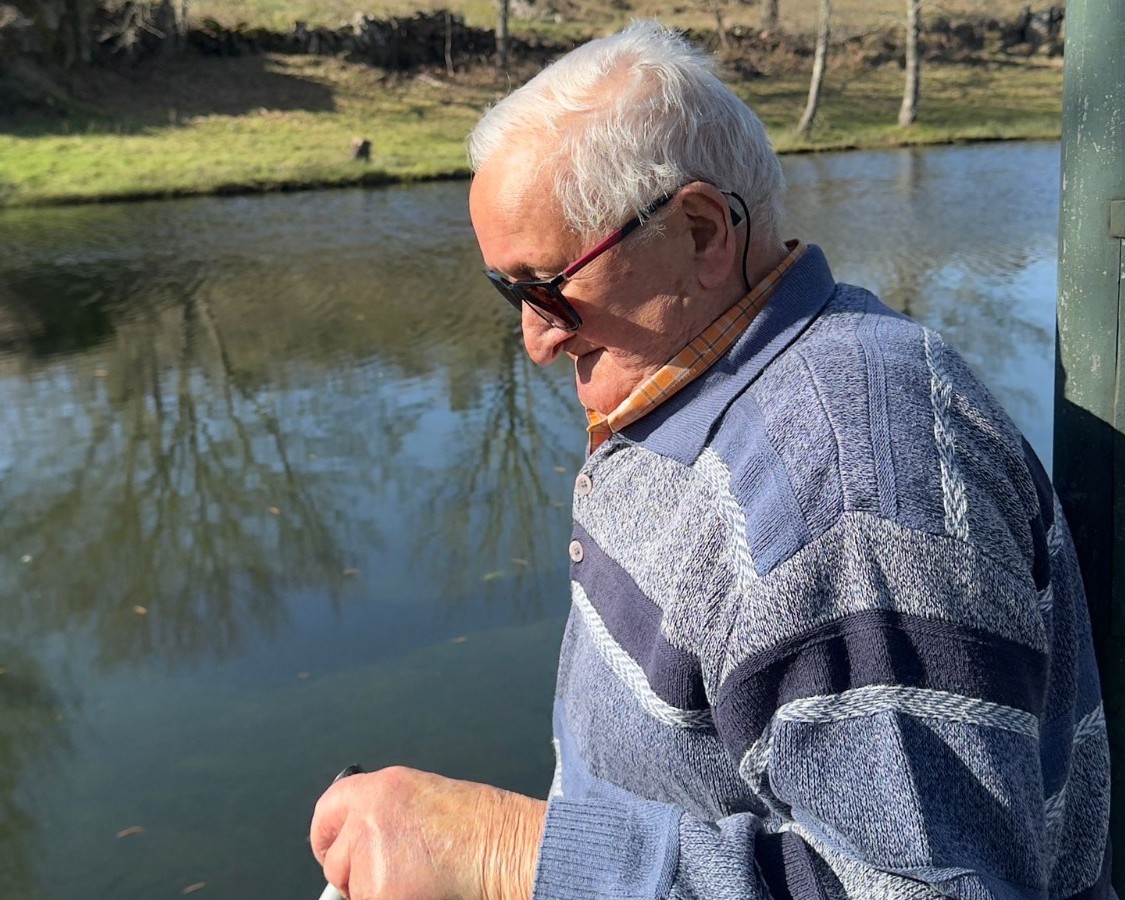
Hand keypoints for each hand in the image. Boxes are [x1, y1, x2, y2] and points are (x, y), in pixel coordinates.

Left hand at [310, 766, 546, 899]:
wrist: (500, 844)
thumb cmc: (477, 822)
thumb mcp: (420, 797)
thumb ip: (382, 812)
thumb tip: (356, 837)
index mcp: (378, 789)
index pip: (326, 812)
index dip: (326, 837)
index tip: (330, 850)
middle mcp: (367, 817)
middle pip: (335, 860)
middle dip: (354, 874)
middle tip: (386, 876)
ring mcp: (369, 856)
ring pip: (353, 889)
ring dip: (375, 890)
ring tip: (416, 878)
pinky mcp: (377, 891)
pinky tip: (420, 889)